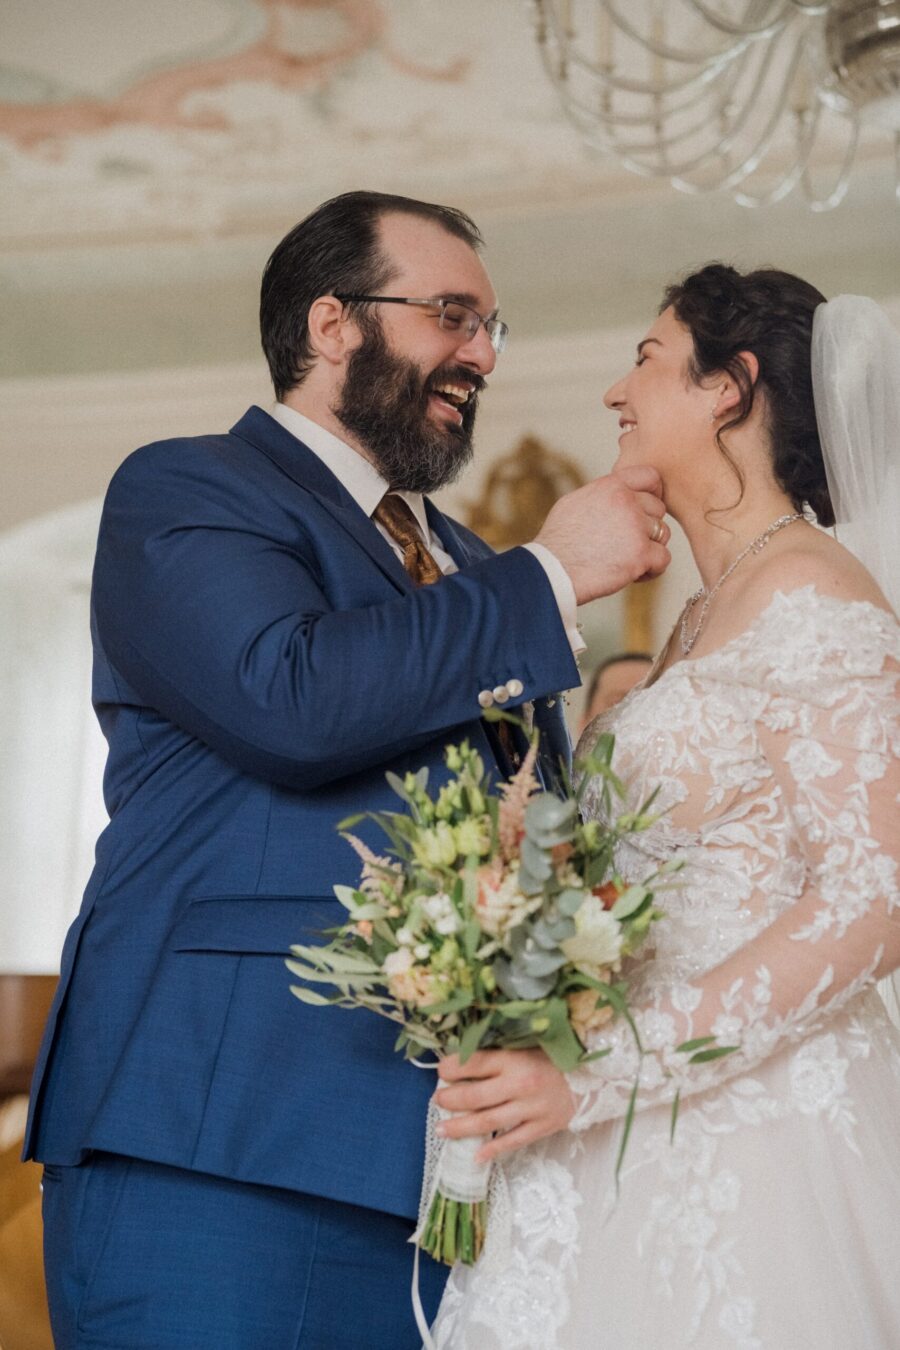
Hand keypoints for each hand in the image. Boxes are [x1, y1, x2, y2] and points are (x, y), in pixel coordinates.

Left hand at [434, 1048, 575, 1162]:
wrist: (592, 1075)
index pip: (474, 1063)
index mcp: (514, 1058)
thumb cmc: (551, 1057)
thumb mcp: (523, 1045)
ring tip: (442, 1130)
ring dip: (462, 1127)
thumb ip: (496, 1052)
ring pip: (489, 1122)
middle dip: (451, 1100)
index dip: (451, 1067)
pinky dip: (493, 1149)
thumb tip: (460, 1058)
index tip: (440, 1070)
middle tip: (437, 1100)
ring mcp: (532, 1108)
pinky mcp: (543, 1127)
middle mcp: (521, 1084)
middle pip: (476, 1096)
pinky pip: (513, 1141)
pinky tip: (476, 1155)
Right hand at [533, 465, 669, 604]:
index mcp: (610, 486)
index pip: (650, 476)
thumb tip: (614, 495)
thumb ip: (601, 495)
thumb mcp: (575, 503)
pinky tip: (634, 575)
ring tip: (628, 560)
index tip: (647, 509)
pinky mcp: (641, 553)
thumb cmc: (557, 542)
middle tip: (628, 544)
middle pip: (658, 509)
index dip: (654, 493)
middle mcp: (626, 501)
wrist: (552, 570)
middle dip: (647, 527)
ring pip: (663, 534)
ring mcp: (635, 527)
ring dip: (650, 548)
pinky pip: (664, 558)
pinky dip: (652, 570)